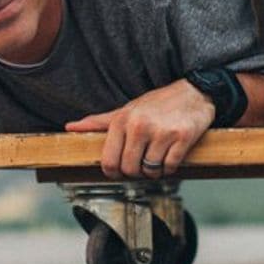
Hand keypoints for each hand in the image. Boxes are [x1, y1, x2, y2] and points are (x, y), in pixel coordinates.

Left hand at [65, 78, 214, 179]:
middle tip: (142, 163)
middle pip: (129, 169)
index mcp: (122, 120)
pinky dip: (170, 167)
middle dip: (136, 172)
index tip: (121, 169)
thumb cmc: (157, 104)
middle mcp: (140, 126)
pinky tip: (170, 155)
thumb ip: (98, 122)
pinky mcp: (182, 138)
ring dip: (154, 170)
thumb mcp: (125, 110)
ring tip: (157, 157)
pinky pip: (170, 167)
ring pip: (150, 170)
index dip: (114, 172)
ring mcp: (162, 132)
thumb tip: (71, 128)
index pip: (109, 161)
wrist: (193, 91)